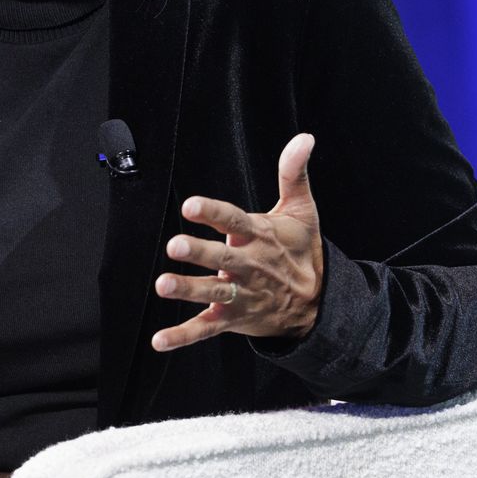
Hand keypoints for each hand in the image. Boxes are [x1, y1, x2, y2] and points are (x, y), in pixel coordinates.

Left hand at [151, 133, 323, 351]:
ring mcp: (240, 294)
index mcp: (260, 236)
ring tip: (163, 285)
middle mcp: (249, 266)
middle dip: (200, 254)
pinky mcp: (232, 317)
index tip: (191, 205)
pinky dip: (182, 336)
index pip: (234, 221)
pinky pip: (205, 328)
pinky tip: (159, 340)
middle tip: (175, 246)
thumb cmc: (302, 250)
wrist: (318, 303)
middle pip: (222, 259)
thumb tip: (304, 137)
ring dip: (188, 290)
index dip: (213, 213)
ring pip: (211, 292)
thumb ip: (294, 173)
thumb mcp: (302, 210)